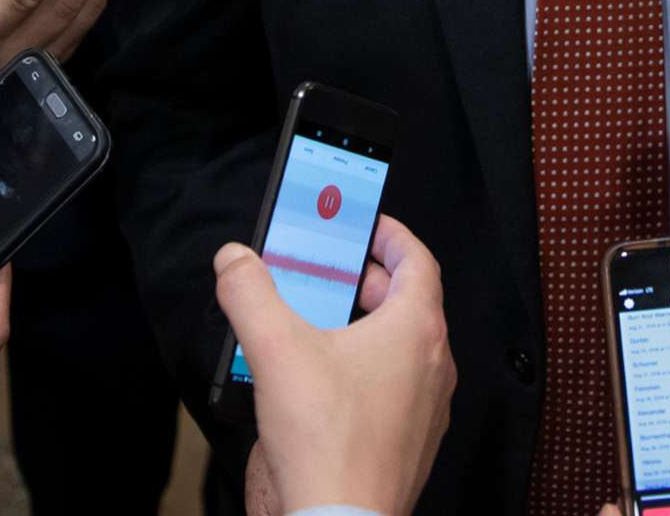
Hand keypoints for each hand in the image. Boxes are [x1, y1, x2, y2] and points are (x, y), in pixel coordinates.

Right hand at [221, 214, 454, 515]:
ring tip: (322, 326)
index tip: (370, 225)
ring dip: (368, 329)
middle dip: (370, 282)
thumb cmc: (328, 444)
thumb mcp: (275, 350)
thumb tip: (235, 261)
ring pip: (404, 350)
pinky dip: (368, 372)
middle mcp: (433, 366)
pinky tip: (325, 384)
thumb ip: (250, 294)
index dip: (393, 235)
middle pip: (411, 304)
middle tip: (335, 274)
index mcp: (417, 331)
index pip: (418, 261)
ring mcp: (426, 409)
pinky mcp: (410, 442)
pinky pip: (396, 390)